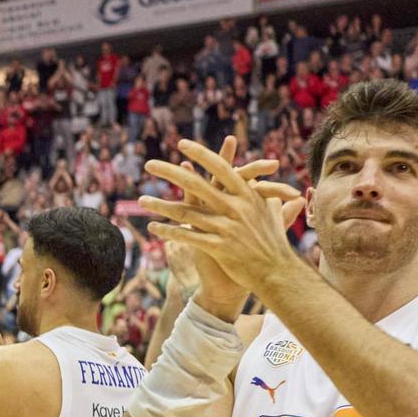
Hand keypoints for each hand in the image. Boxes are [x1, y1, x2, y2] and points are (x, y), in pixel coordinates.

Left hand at [138, 139, 306, 310]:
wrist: (276, 273)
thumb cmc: (274, 242)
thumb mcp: (272, 212)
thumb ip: (266, 194)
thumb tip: (262, 179)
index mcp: (247, 195)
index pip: (220, 167)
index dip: (201, 154)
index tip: (182, 144)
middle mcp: (235, 208)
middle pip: (196, 185)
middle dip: (169, 173)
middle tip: (149, 164)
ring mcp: (226, 228)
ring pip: (186, 213)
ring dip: (160, 206)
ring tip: (140, 200)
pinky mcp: (219, 248)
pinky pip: (188, 237)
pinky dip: (169, 232)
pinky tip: (152, 228)